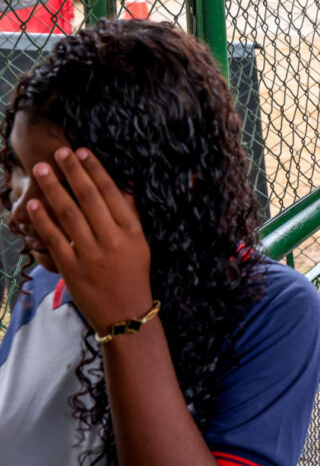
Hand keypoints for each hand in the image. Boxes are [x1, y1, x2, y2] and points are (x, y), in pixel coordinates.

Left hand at [26, 148, 151, 333]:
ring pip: (69, 214)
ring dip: (53, 189)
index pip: (111, 193)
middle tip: (59, 153)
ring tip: (42, 170)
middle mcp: (112, 239)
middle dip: (72, 172)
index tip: (82, 152)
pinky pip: (55, 239)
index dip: (95, 170)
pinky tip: (34, 205)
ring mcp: (91, 254)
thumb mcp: (140, 243)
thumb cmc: (134, 274)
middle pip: (89, 198)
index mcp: (131, 230)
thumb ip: (130, 215)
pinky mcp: (73, 268)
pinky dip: (43, 220)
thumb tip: (124, 186)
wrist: (126, 312)